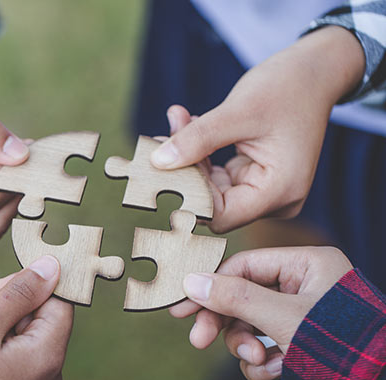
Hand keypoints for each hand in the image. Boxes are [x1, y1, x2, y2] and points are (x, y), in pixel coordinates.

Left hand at [150, 26, 364, 232]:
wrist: (314, 71)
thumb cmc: (286, 87)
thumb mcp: (238, 111)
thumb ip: (198, 139)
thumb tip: (158, 162)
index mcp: (280, 191)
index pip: (221, 215)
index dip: (188, 195)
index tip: (160, 167)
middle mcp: (275, 199)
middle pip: (213, 202)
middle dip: (185, 169)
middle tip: (161, 136)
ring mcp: (264, 189)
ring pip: (210, 187)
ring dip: (189, 155)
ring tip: (178, 119)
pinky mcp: (253, 177)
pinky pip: (216, 174)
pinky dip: (200, 151)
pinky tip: (189, 123)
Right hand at [169, 246, 351, 379]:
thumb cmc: (339, 345)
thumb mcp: (281, 318)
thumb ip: (235, 297)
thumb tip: (192, 281)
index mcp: (307, 264)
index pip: (245, 265)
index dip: (211, 285)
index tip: (184, 305)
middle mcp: (304, 285)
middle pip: (244, 296)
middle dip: (227, 324)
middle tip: (198, 340)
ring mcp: (302, 314)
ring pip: (251, 323)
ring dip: (246, 346)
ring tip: (257, 361)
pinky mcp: (301, 340)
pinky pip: (265, 344)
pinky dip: (264, 361)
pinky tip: (275, 370)